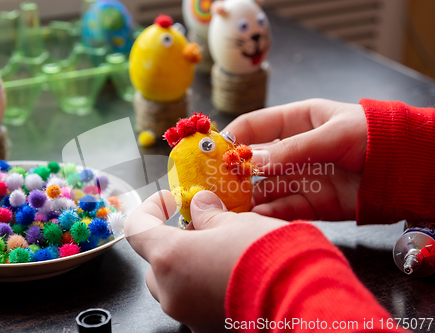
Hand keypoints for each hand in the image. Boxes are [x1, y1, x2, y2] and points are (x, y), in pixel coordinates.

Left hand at [125, 190, 286, 332]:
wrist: (303, 298)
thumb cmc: (268, 256)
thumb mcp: (236, 222)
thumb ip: (209, 215)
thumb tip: (200, 206)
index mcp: (170, 258)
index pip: (137, 229)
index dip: (150, 209)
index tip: (168, 201)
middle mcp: (172, 293)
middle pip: (154, 264)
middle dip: (171, 242)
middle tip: (199, 227)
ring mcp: (189, 316)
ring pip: (173, 287)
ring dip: (187, 266)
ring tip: (218, 251)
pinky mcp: (208, 329)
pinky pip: (195, 305)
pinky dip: (204, 288)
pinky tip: (230, 275)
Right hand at [224, 98, 366, 220]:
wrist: (410, 169)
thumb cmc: (375, 136)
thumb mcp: (333, 134)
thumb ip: (292, 150)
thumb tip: (251, 162)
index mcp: (296, 122)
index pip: (253, 126)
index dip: (231, 137)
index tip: (211, 151)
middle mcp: (292, 151)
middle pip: (253, 162)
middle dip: (232, 173)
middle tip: (210, 185)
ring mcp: (301, 178)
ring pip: (264, 188)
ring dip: (245, 197)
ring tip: (224, 207)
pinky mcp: (311, 203)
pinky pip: (282, 209)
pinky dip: (266, 214)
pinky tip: (252, 218)